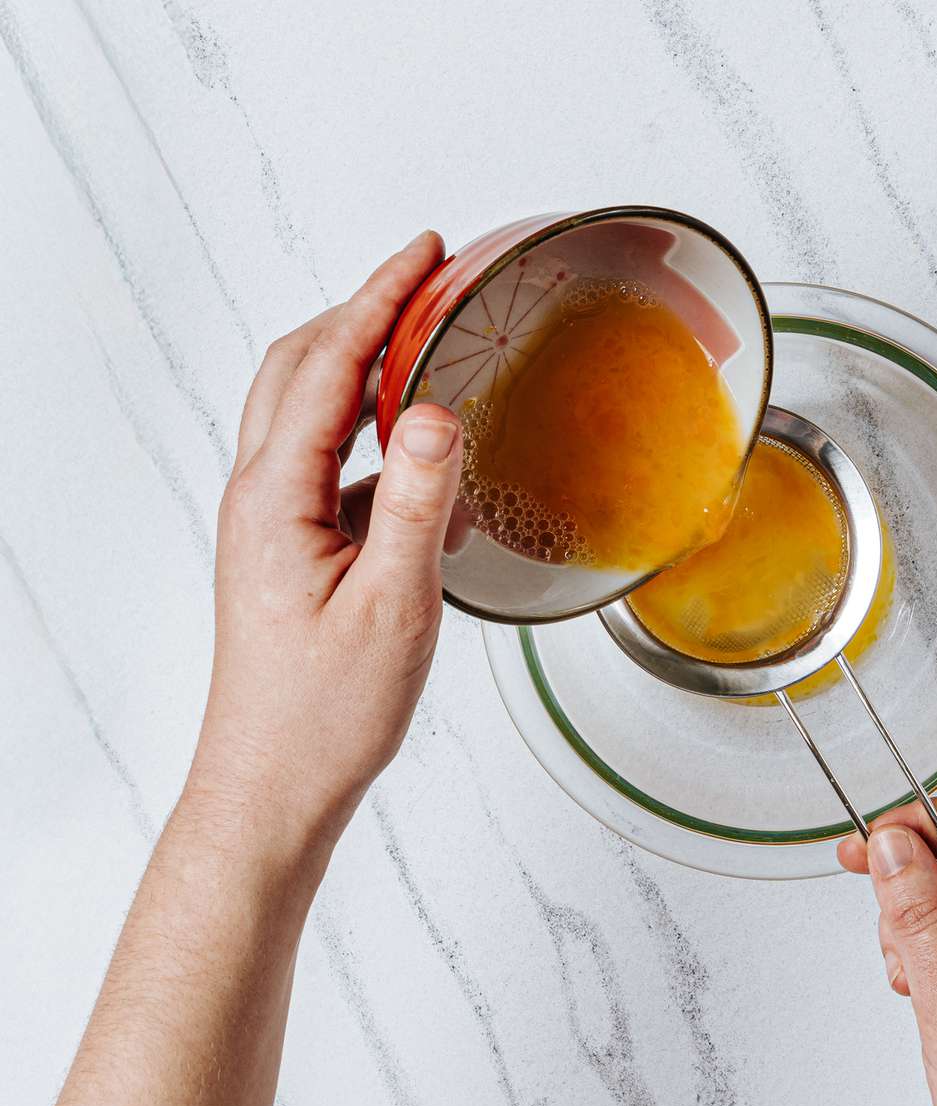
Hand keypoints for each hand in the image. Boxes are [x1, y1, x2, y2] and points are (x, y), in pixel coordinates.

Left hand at [192, 231, 459, 842]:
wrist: (273, 784)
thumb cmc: (324, 712)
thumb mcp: (393, 606)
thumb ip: (417, 503)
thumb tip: (437, 412)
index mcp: (276, 498)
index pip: (327, 366)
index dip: (377, 298)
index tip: (422, 251)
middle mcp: (260, 497)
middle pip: (297, 367)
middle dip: (358, 308)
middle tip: (422, 273)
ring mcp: (270, 523)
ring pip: (305, 409)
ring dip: (356, 359)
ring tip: (419, 336)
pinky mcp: (289, 549)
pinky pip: (324, 458)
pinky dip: (365, 423)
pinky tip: (414, 445)